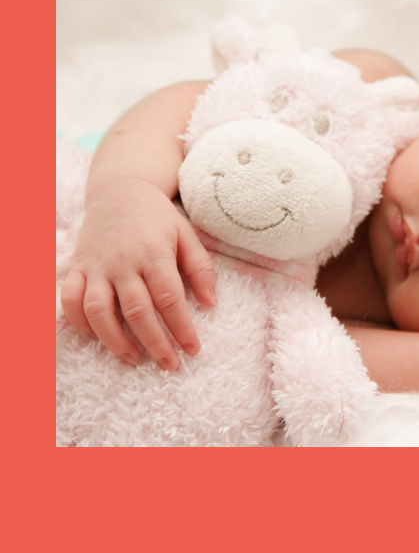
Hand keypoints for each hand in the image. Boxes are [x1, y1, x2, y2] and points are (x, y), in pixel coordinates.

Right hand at [60, 178, 216, 368]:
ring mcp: (97, 266)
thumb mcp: (187, 235)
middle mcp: (123, 262)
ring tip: (135, 359)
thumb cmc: (158, 218)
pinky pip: (70, 300)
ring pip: (99, 311)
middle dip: (155, 343)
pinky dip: (79, 323)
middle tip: (170, 365)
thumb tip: (210, 304)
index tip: (193, 350)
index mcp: (154, 254)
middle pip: (137, 311)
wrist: (120, 191)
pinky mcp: (78, 268)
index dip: (181, 327)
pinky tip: (98, 338)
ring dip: (115, 341)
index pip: (169, 298)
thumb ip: (200, 268)